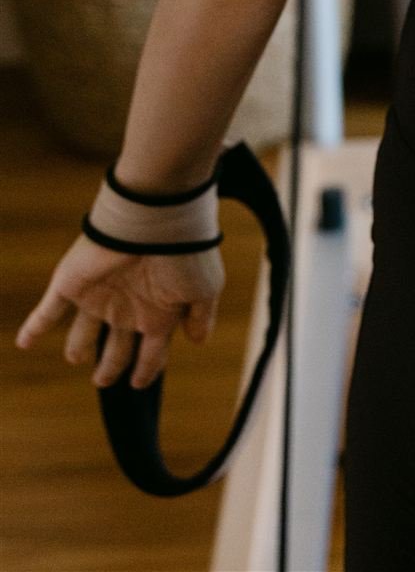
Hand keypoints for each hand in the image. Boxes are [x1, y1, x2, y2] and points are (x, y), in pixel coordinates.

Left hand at [14, 231, 224, 390]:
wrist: (154, 216)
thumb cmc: (186, 252)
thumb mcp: (206, 289)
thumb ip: (200, 316)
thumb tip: (198, 340)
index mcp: (158, 311)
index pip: (151, 352)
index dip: (146, 369)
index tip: (140, 382)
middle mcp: (127, 305)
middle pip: (116, 347)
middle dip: (110, 366)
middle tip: (102, 380)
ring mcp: (98, 295)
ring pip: (83, 333)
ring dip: (78, 348)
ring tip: (74, 357)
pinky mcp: (72, 284)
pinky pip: (48, 311)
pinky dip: (35, 327)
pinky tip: (24, 343)